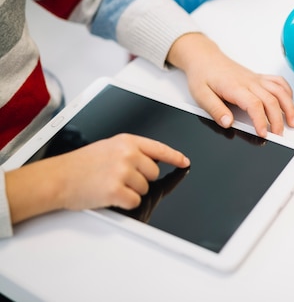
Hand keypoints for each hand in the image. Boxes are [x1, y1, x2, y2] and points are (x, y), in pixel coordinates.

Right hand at [5, 134, 189, 224]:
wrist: (58, 177)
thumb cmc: (81, 164)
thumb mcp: (109, 147)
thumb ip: (132, 151)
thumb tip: (154, 161)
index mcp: (127, 141)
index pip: (159, 149)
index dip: (175, 157)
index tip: (184, 162)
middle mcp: (128, 154)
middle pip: (153, 173)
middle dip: (141, 179)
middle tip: (120, 178)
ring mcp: (123, 172)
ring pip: (145, 189)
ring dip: (131, 191)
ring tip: (110, 185)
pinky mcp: (116, 190)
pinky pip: (135, 201)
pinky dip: (125, 203)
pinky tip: (110, 196)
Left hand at [166, 33, 293, 136]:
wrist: (204, 57)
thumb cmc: (202, 75)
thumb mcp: (201, 95)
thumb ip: (215, 110)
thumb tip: (228, 123)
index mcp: (235, 87)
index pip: (254, 104)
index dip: (261, 120)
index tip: (263, 134)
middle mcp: (249, 82)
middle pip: (271, 100)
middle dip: (278, 120)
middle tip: (278, 135)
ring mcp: (256, 79)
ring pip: (279, 91)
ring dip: (289, 107)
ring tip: (292, 122)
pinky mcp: (258, 77)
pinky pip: (278, 82)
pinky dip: (287, 92)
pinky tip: (289, 102)